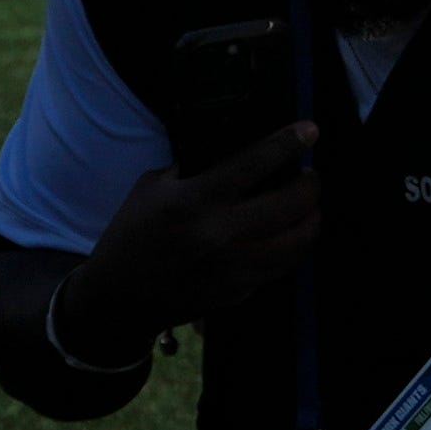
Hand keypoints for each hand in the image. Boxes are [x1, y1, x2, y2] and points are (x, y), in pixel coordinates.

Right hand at [63, 119, 321, 351]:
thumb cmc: (132, 235)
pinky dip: (294, 246)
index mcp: (194, 202)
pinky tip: (291, 234)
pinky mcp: (240, 292)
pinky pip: (283, 266)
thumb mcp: (151, 189)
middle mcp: (220, 235)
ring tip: (309, 206)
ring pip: (298, 242)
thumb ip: (193, 168)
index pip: (252, 164)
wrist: (118, 299)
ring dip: (312, 218)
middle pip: (290, 205)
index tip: (311, 130)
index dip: (287, 143)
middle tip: (311, 175)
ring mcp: (234, 269)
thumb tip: (234, 150)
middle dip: (311, 185)